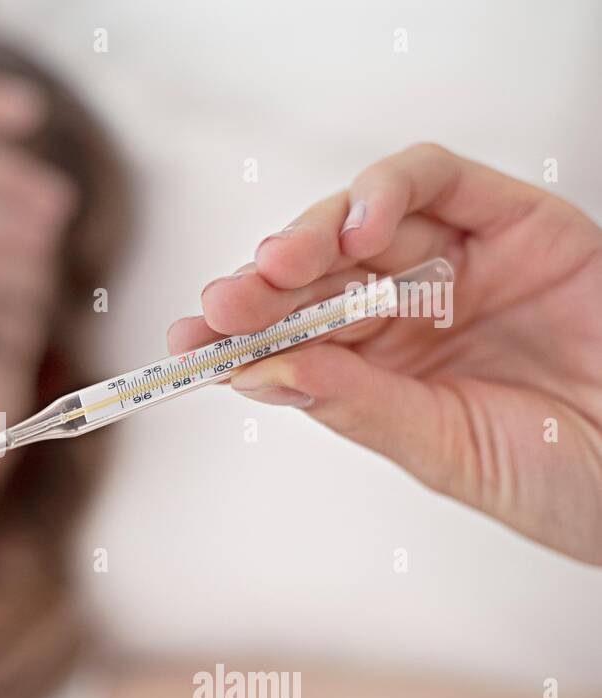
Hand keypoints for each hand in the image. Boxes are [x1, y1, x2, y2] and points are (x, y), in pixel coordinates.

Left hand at [168, 143, 601, 563]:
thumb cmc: (558, 474)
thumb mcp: (441, 447)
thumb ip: (357, 404)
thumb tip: (261, 371)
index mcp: (381, 367)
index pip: (292, 335)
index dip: (236, 337)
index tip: (183, 346)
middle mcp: (410, 308)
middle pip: (314, 275)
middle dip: (261, 289)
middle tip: (221, 307)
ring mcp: (457, 260)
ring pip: (358, 221)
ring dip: (308, 237)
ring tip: (276, 269)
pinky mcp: (514, 219)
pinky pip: (437, 179)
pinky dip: (389, 192)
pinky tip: (360, 231)